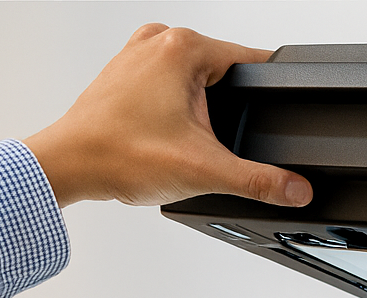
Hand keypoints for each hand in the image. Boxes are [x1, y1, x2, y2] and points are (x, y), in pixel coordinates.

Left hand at [22, 24, 310, 207]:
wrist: (68, 167)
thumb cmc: (117, 155)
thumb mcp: (206, 171)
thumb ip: (261, 182)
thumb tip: (298, 189)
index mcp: (183, 47)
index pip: (252, 62)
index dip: (268, 97)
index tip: (268, 120)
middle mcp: (158, 40)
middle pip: (226, 78)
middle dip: (228, 114)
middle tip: (207, 142)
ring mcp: (138, 54)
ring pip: (197, 85)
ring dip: (200, 116)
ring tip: (178, 140)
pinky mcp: (125, 72)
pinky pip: (170, 89)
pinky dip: (175, 114)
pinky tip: (162, 137)